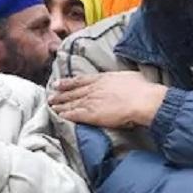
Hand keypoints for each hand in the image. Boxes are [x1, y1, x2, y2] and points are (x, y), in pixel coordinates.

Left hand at [48, 72, 167, 127]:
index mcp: (102, 78)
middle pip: (73, 91)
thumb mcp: (129, 76)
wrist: (142, 100)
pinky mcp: (91, 114)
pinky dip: (65, 114)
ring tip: (51, 105)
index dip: (68, 82)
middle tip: (50, 95)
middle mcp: (93, 89)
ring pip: (71, 102)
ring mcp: (91, 101)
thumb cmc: (142, 89)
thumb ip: (120, 78)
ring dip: (60, 104)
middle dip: (60, 94)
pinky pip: (74, 114)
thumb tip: (122, 78)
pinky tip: (58, 115)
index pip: (81, 80)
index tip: (59, 83)